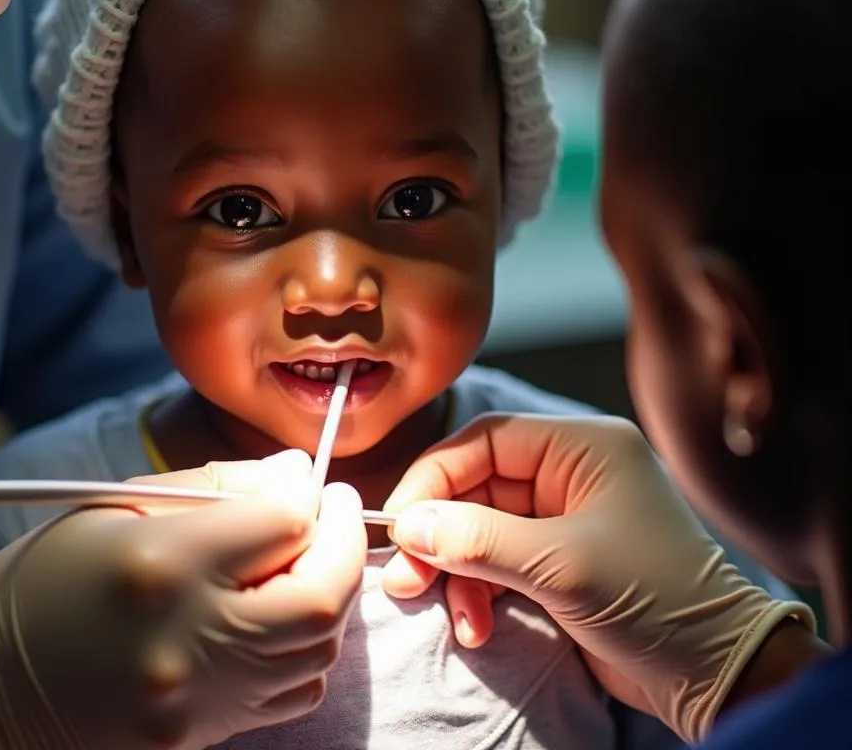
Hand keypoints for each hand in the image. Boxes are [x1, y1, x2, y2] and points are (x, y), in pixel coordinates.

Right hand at [0, 450, 367, 749]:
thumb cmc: (46, 579)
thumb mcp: (119, 506)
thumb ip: (217, 486)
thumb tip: (294, 476)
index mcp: (162, 564)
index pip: (283, 523)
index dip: (310, 494)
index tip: (310, 481)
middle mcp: (188, 636)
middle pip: (321, 594)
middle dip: (345, 543)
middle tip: (336, 510)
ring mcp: (199, 699)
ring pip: (320, 648)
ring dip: (333, 592)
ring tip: (311, 556)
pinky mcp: (202, 735)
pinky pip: (294, 692)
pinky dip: (310, 647)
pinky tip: (284, 613)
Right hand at [380, 413, 814, 743]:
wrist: (717, 675)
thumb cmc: (654, 599)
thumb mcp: (560, 565)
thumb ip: (478, 540)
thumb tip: (407, 526)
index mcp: (581, 447)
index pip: (484, 441)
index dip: (434, 477)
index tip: (398, 523)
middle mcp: (568, 472)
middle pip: (475, 486)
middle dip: (439, 534)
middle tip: (405, 577)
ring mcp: (561, 518)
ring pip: (479, 528)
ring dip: (456, 571)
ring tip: (447, 612)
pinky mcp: (556, 560)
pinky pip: (496, 562)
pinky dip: (479, 592)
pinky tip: (477, 627)